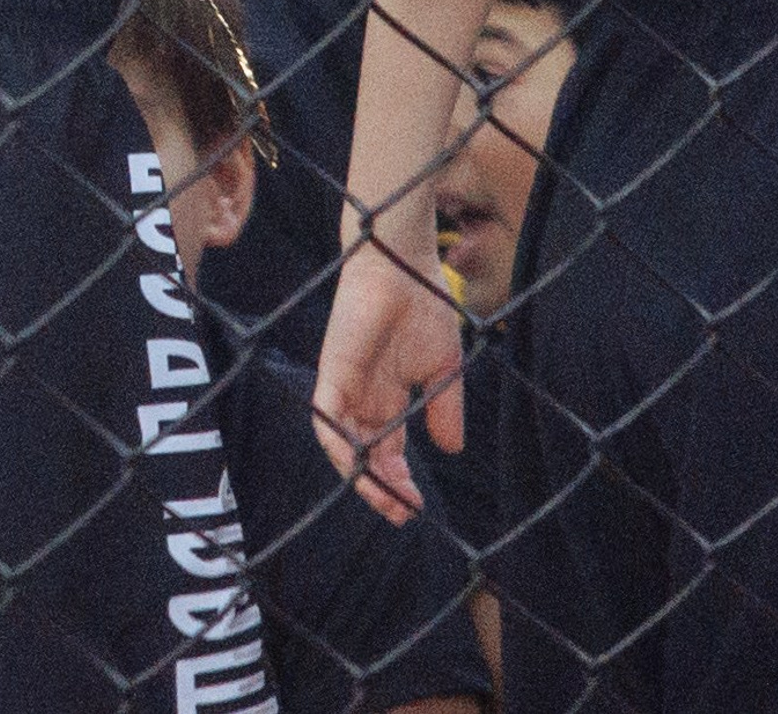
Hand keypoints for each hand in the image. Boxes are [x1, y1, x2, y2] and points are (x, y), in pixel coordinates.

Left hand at [312, 237, 464, 525]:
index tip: (417, 505)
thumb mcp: (444, 368)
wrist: (403, 263)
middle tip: (401, 513)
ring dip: (360, 476)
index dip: (399, 480)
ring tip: (385, 498)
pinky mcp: (332, 372)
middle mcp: (365, 397)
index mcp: (390, 396)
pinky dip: (336, 442)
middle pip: (366, 455)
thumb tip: (451, 452)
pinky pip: (325, 417)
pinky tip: (355, 464)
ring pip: (344, 444)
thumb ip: (445, 409)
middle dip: (382, 488)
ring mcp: (346, 385)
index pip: (389, 451)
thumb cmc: (424, 303)